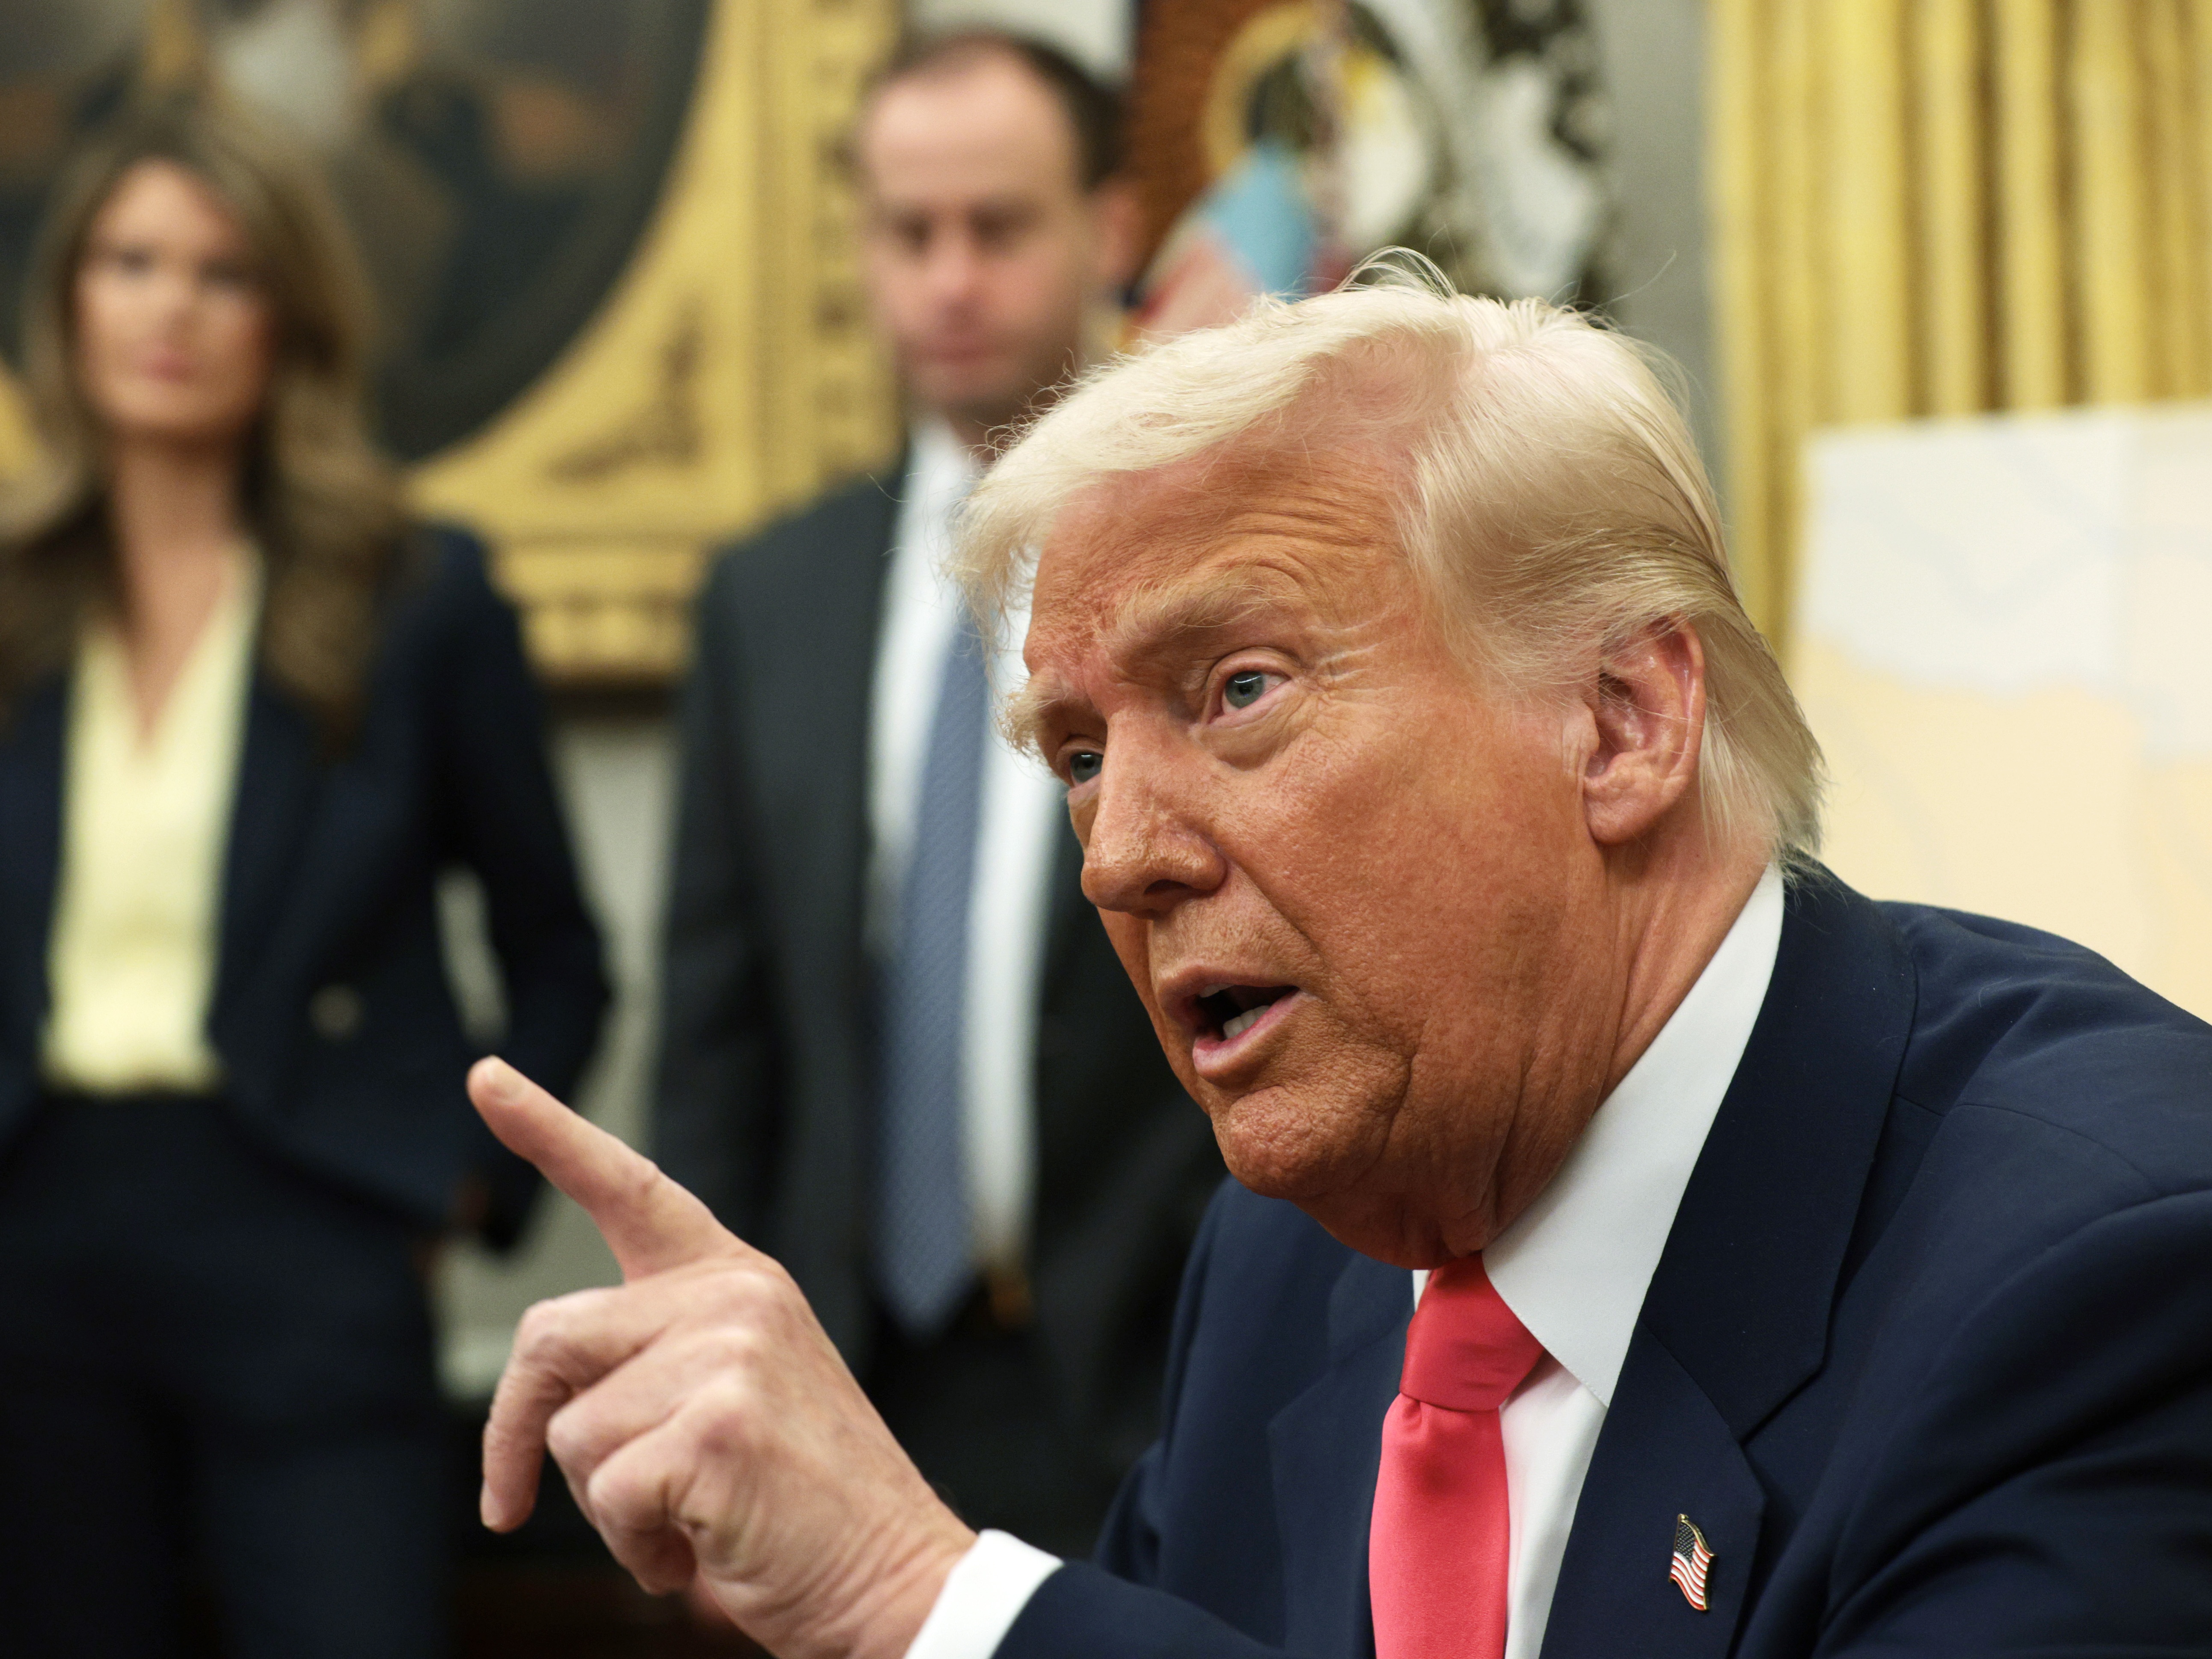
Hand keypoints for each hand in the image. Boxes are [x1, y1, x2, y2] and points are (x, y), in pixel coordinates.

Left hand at [469, 1058, 975, 1658]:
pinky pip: (603, 1495)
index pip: (629, 1187)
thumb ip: (653, 1364)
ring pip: (570, 1431)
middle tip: (517, 1505)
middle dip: (515, 1434)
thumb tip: (538, 1409)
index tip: (486, 1076)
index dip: (548, 1130)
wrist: (894, 1576)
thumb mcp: (731, 1400)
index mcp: (736, 1281)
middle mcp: (733, 1297)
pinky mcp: (718, 1426)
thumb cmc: (802, 1505)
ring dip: (603, 1507)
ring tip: (688, 1522)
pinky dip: (634, 1547)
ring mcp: (730, 1353)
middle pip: (549, 1338)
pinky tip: (700, 1550)